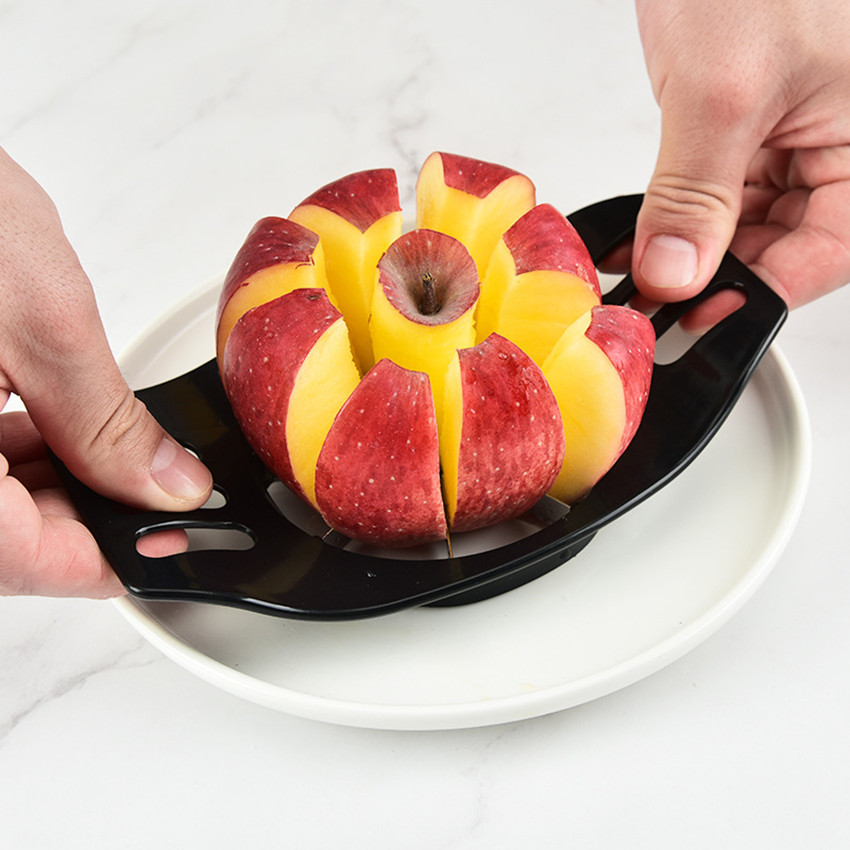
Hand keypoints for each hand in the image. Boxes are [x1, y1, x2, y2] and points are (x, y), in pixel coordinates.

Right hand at [0, 147, 212, 596]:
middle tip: (153, 483)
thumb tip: (168, 487)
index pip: (29, 563)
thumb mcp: (40, 320)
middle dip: (87, 515)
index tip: (169, 538)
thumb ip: (107, 423)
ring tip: (107, 443)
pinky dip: (12, 456)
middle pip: (9, 542)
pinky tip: (48, 422)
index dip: (112, 560)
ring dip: (51, 486)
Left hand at [633, 0, 849, 323]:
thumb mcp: (722, 89)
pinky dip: (679, 211)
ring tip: (634, 259)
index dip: (756, 293)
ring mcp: (799, 134)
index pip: (825, 255)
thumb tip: (677, 274)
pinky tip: (638, 229)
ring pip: (748, 224)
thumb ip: (698, 195)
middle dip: (713, 268)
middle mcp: (842, 145)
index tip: (691, 314)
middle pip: (785, 245)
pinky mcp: (754, 124)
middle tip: (651, 289)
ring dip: (689, 244)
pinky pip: (722, 189)